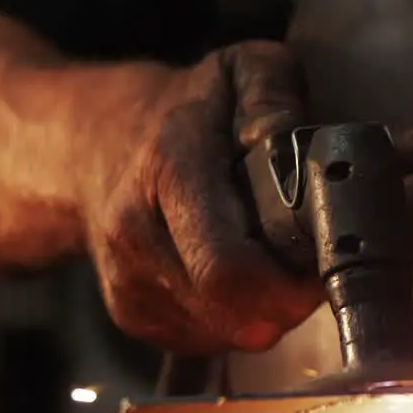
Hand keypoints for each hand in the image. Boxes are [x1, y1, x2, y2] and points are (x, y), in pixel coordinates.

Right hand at [87, 41, 322, 354]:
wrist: (90, 143)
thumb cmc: (187, 109)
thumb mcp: (240, 70)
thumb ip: (277, 98)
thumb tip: (303, 148)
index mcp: (169, 173)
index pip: (232, 270)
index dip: (293, 282)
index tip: (323, 260)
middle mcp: (137, 237)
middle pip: (237, 316)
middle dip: (289, 302)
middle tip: (305, 265)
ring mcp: (128, 284)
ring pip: (229, 336)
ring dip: (266, 310)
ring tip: (266, 258)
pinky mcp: (132, 317)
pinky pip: (210, 341)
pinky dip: (237, 318)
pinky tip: (235, 275)